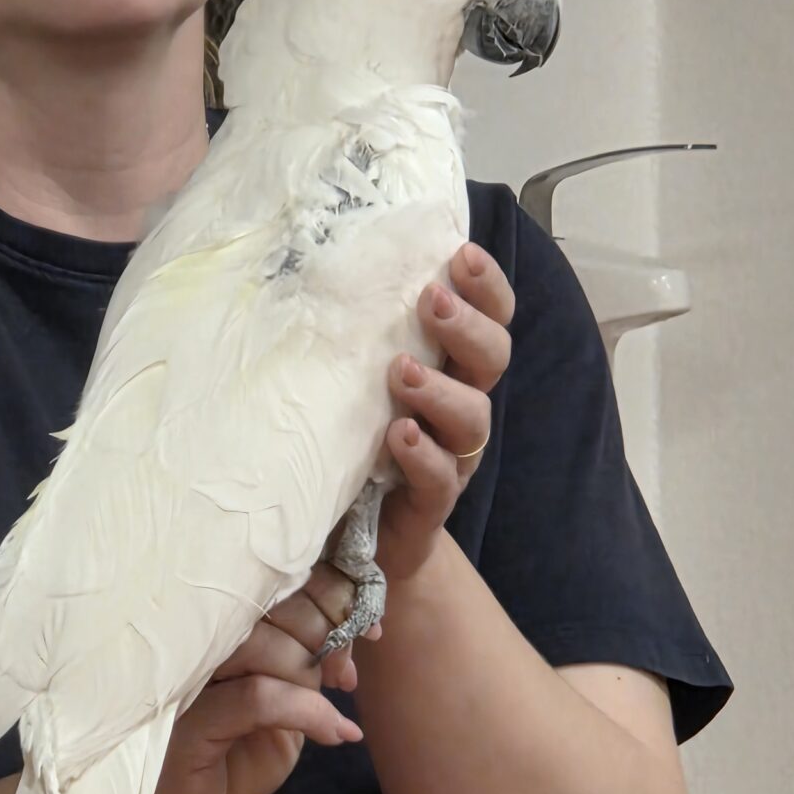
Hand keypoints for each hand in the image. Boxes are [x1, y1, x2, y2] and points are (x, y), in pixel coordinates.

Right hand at [127, 567, 364, 793]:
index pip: (276, 580)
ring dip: (313, 674)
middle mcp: (194, 640)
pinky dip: (309, 713)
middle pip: (274, 604)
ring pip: (265, 645)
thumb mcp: (277, 712)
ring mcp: (184, 677)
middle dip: (329, 631)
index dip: (332, 593)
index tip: (368, 627)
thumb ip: (302, 668)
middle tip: (344, 674)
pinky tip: (336, 735)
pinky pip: (260, 697)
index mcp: (216, 628)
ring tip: (336, 708)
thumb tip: (350, 633)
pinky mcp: (187, 723)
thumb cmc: (219, 764)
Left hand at [376, 242, 513, 582]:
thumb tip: (301, 262)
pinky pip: (441, 478)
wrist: (354, 540)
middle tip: (433, 301)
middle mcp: (460, 407)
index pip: (489, 318)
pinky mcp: (431, 503)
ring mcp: (452, 456)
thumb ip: (349, 336)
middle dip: (469, 325)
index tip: (462, 254)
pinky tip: (400, 436)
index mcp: (449, 367)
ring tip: (402, 372)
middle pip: (492, 359)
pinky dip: (423, 454)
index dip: (486, 286)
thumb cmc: (352, 441)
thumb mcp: (350, 380)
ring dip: (441, 389)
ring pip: (474, 417)